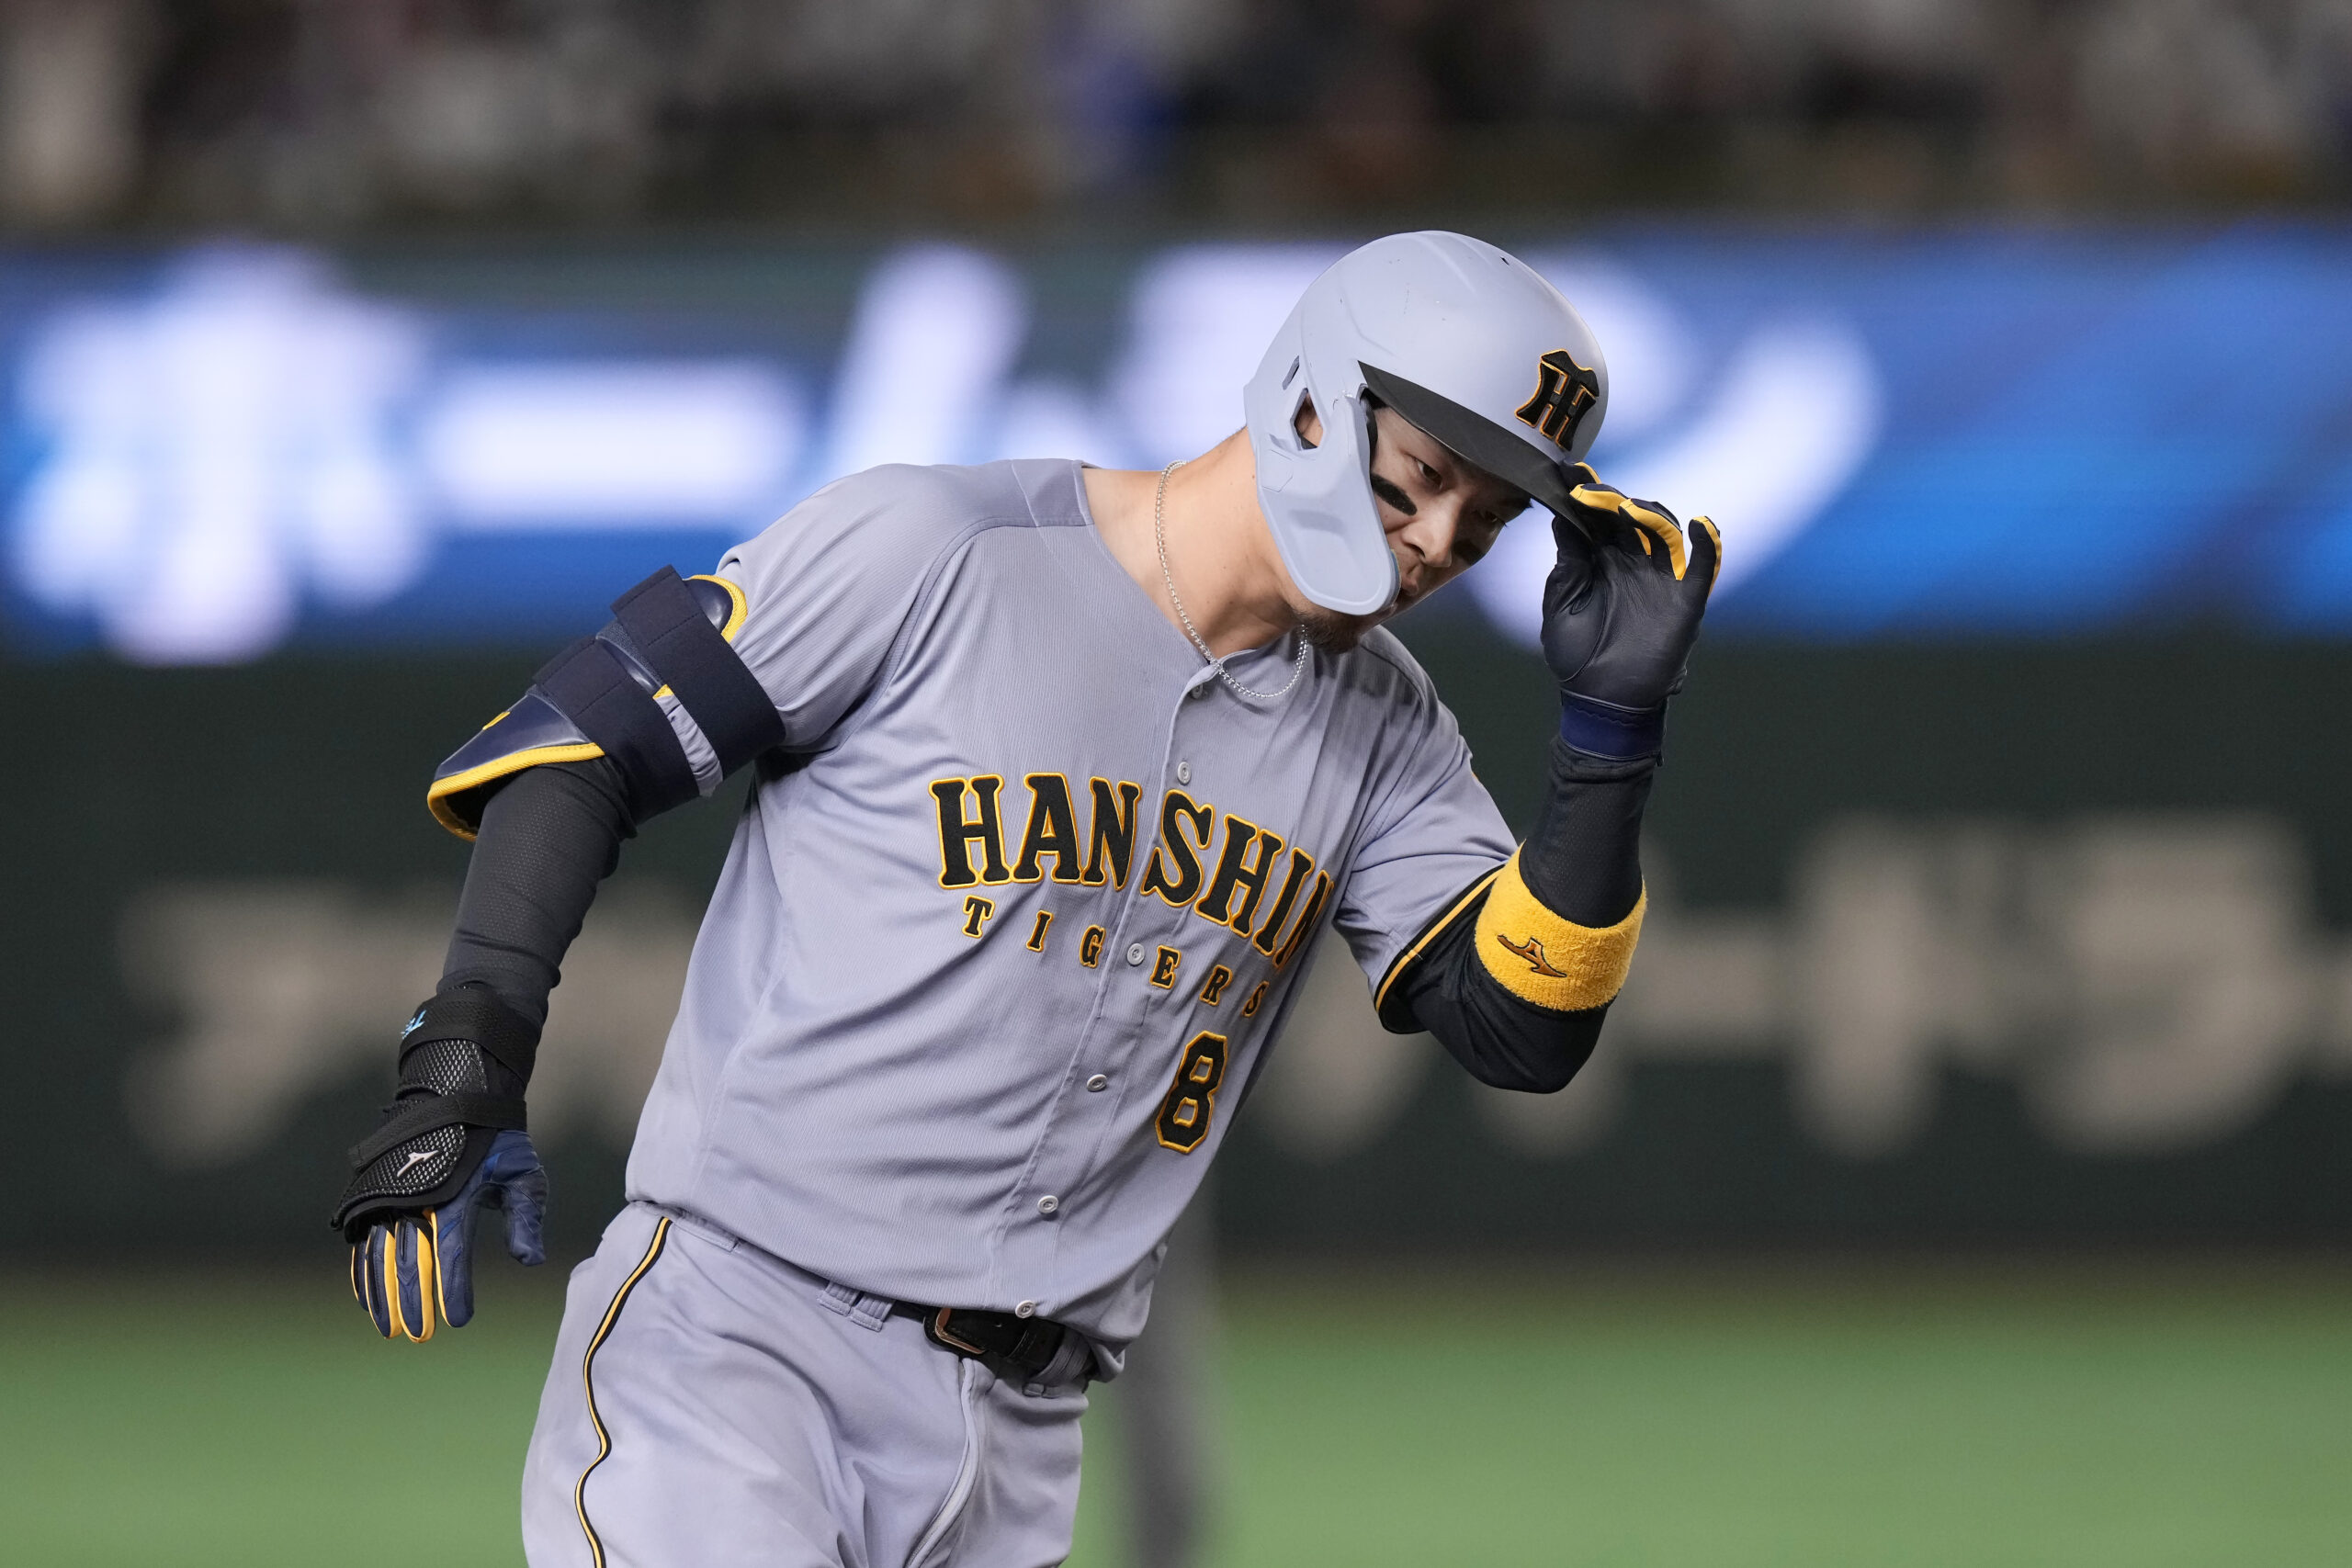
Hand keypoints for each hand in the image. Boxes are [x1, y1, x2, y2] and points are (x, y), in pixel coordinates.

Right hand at [346, 1130, 547, 1339]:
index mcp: (455, 1194)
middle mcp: (416, 1197)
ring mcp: (390, 1196)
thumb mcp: (522, 1173)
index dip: (453, 1287)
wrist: (456, 1097)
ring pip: (380, 1254)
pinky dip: (364, 1272)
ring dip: (383, 1294)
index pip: (451, 1251)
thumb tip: (532, 1261)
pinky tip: (368, 1299)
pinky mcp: (375, 1195)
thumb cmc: (497, 1142)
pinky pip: (364, 1240)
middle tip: (419, 1334)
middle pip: (410, 1259)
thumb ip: (526, 1218)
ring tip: (388, 1327)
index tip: (458, 1319)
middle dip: (413, 1300)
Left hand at [1540, 466, 1720, 758]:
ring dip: (1649, 514)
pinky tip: (1700, 524)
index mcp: (1598, 560)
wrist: (1600, 700)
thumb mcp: (1562, 603)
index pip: (1595, 517)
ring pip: (1663, 531)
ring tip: (1628, 510)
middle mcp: (1631, 561)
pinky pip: (1702, 567)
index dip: (1585, 493)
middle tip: (1589, 493)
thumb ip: (1567, 563)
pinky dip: (1708, 544)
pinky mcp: (1684, 600)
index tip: (1567, 471)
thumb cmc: (1575, 654)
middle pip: (1629, 516)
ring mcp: (1659, 578)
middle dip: (1611, 500)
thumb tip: (1561, 517)